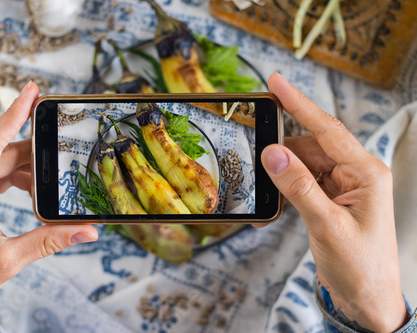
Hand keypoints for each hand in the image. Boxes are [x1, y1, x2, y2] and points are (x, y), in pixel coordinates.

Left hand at [0, 82, 97, 330]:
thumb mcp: (9, 260)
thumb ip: (50, 241)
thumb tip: (86, 231)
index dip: (12, 116)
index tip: (32, 93)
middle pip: (1, 153)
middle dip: (34, 152)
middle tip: (63, 149)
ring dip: (27, 169)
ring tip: (50, 182)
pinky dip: (17, 179)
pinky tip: (34, 189)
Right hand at [259, 73, 406, 330]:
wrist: (366, 299)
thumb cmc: (360, 266)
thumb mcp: (327, 224)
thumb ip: (298, 186)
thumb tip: (272, 153)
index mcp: (365, 173)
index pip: (327, 129)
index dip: (299, 104)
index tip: (276, 83)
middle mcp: (354, 174)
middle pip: (310, 146)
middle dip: (283, 152)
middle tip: (256, 155)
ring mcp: (341, 187)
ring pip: (303, 164)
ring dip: (282, 176)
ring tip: (268, 194)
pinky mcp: (329, 200)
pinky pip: (302, 183)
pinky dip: (285, 191)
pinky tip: (276, 206)